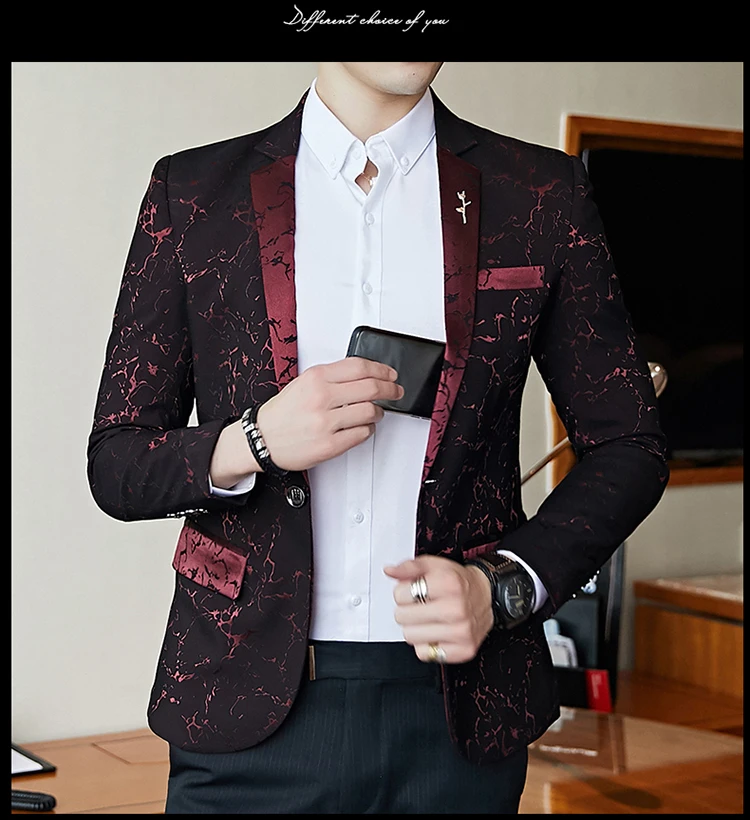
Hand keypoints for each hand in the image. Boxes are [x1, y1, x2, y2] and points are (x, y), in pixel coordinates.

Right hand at [256, 357, 402, 471]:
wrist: (262, 438)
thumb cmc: (283, 412)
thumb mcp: (304, 382)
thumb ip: (333, 376)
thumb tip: (367, 374)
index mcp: (316, 378)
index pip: (360, 367)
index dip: (382, 370)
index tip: (391, 375)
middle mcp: (322, 398)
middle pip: (371, 388)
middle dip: (390, 389)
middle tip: (396, 392)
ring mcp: (326, 423)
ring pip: (371, 411)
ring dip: (378, 411)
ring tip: (375, 411)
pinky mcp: (330, 445)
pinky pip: (362, 434)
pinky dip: (368, 429)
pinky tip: (362, 426)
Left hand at [384, 555, 493, 663]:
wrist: (486, 595)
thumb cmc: (458, 581)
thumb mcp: (434, 565)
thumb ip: (410, 567)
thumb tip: (390, 571)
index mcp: (449, 584)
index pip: (401, 594)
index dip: (402, 591)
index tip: (412, 591)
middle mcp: (457, 609)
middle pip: (402, 617)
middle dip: (406, 610)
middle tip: (419, 605)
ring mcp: (461, 632)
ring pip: (410, 637)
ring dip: (414, 628)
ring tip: (427, 619)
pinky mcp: (464, 650)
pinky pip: (424, 654)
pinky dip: (426, 644)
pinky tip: (436, 632)